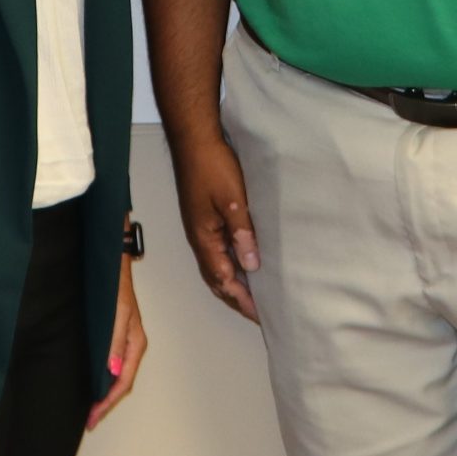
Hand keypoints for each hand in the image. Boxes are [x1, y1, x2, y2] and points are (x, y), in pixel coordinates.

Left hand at [86, 252, 146, 431]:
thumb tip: (112, 371)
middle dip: (106, 403)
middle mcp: (131, 347)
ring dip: (104, 393)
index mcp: (135, 345)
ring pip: (116, 376)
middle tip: (89, 420)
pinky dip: (101, 378)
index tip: (93, 417)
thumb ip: (114, 342)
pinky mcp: (114, 337)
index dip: (108, 402)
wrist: (110, 265)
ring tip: (90, 409)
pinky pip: (109, 365)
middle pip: (121, 384)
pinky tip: (91, 382)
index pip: (123, 382)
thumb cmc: (114, 287)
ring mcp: (124, 343)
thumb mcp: (116, 314)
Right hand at [168, 134, 259, 322]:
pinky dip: (231, 266)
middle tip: (259, 314)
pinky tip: (245, 264)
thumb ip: (242, 233)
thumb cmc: (212, 166)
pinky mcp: (206, 220)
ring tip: (253, 296)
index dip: (243, 299)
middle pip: (217, 280)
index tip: (262, 314)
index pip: (223, 280)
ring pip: (216, 268)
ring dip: (233, 284)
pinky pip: (218, 253)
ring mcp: (201, 230)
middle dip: (237, 299)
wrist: (194, 141)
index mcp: (204, 239)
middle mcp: (200, 239)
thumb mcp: (232, 200)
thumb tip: (251, 265)